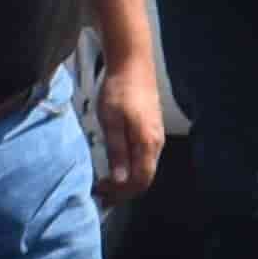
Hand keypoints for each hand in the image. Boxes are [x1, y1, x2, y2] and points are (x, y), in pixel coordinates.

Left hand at [90, 48, 167, 199]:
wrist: (132, 64)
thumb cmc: (119, 91)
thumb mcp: (111, 122)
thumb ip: (117, 152)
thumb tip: (120, 180)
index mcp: (147, 144)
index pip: (139, 181)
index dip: (121, 193)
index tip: (102, 194)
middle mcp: (156, 144)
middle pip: (144, 178)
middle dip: (124, 190)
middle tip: (102, 192)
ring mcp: (156, 136)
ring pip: (144, 168)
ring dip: (127, 179)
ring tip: (106, 181)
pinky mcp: (151, 129)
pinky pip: (144, 158)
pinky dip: (130, 167)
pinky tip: (117, 164)